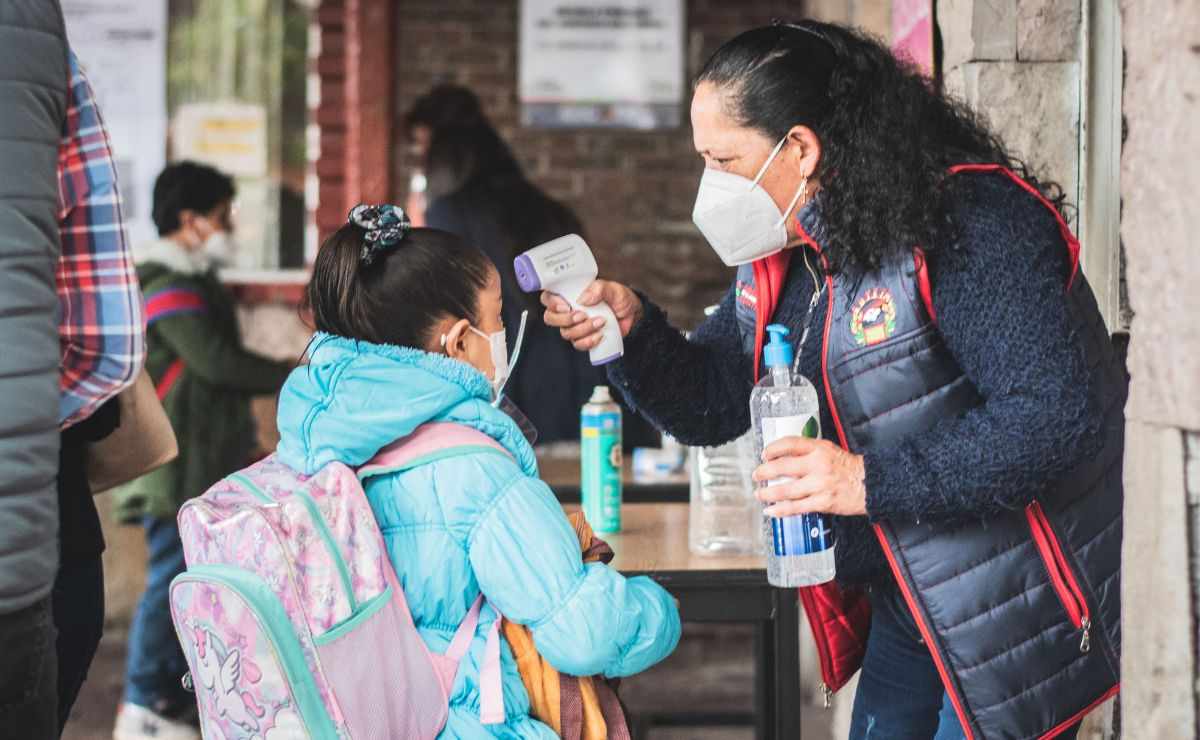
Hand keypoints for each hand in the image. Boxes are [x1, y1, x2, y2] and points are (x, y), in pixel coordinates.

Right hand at [541, 280, 643, 352]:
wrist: (632, 314)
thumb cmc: (619, 298)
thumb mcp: (612, 288)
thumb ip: (599, 288)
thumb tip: (583, 298)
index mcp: (569, 294)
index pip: (548, 298)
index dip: (552, 303)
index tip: (566, 305)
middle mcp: (568, 310)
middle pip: (550, 318)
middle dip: (565, 319)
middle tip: (583, 315)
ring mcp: (574, 326)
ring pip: (566, 333)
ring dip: (583, 329)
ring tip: (600, 321)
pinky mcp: (583, 338)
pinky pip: (578, 344)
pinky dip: (589, 341)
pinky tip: (600, 334)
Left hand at [752, 436, 866, 516]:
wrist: (873, 484)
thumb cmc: (850, 468)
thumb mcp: (831, 450)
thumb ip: (810, 451)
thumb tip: (786, 455)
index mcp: (819, 448)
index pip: (790, 443)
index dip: (773, 448)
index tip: (764, 454)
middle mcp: (818, 465)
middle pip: (783, 466)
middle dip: (764, 472)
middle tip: (757, 475)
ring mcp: (820, 484)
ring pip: (786, 490)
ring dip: (768, 493)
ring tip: (759, 494)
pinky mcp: (823, 502)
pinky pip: (796, 507)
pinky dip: (781, 510)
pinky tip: (771, 511)